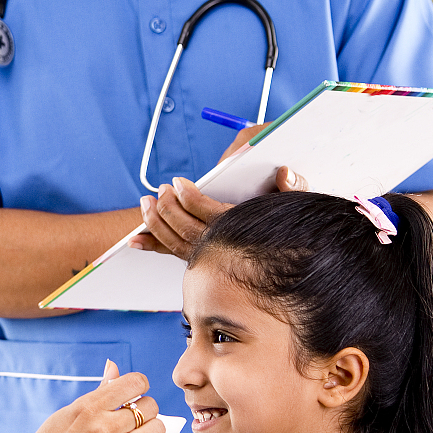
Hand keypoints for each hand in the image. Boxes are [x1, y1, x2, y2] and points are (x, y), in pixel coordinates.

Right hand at [1, 360, 165, 432]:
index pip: (134, 383)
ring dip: (151, 430)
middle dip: (144, 410)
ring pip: (158, 428)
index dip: (139, 386)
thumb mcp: (66, 414)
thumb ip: (97, 394)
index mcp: (88, 407)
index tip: (134, 394)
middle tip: (132, 420)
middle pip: (150, 406)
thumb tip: (113, 367)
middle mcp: (104, 426)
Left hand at [129, 165, 305, 258]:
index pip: (211, 216)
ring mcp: (211, 258)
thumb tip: (284, 173)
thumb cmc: (289, 221)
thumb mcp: (296, 201)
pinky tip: (135, 240)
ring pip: (177, 245)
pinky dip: (154, 246)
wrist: (291, 257)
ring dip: (156, 225)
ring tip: (146, 203)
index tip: (178, 183)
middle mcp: (226, 248)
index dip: (190, 199)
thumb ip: (293, 186)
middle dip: (167, 210)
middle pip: (188, 231)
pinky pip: (174, 254)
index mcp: (244, 228)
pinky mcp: (202, 259)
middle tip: (157, 191)